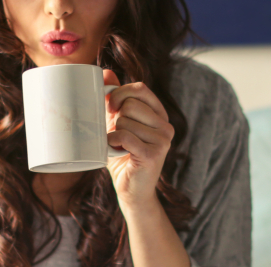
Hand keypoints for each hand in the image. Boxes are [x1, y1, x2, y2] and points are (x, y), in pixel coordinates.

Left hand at [103, 69, 173, 209]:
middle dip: (115, 118)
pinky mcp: (154, 154)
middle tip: (116, 134)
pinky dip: (113, 142)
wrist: (131, 190)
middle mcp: (166, 125)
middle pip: (131, 104)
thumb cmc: (123, 156)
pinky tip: (115, 150)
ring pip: (125, 121)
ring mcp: (163, 140)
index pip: (140, 88)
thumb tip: (105, 72)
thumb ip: (115, 99)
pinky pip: (125, 136)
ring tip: (119, 147)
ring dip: (114, 134)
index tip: (110, 106)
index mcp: (159, 114)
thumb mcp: (117, 124)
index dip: (120, 93)